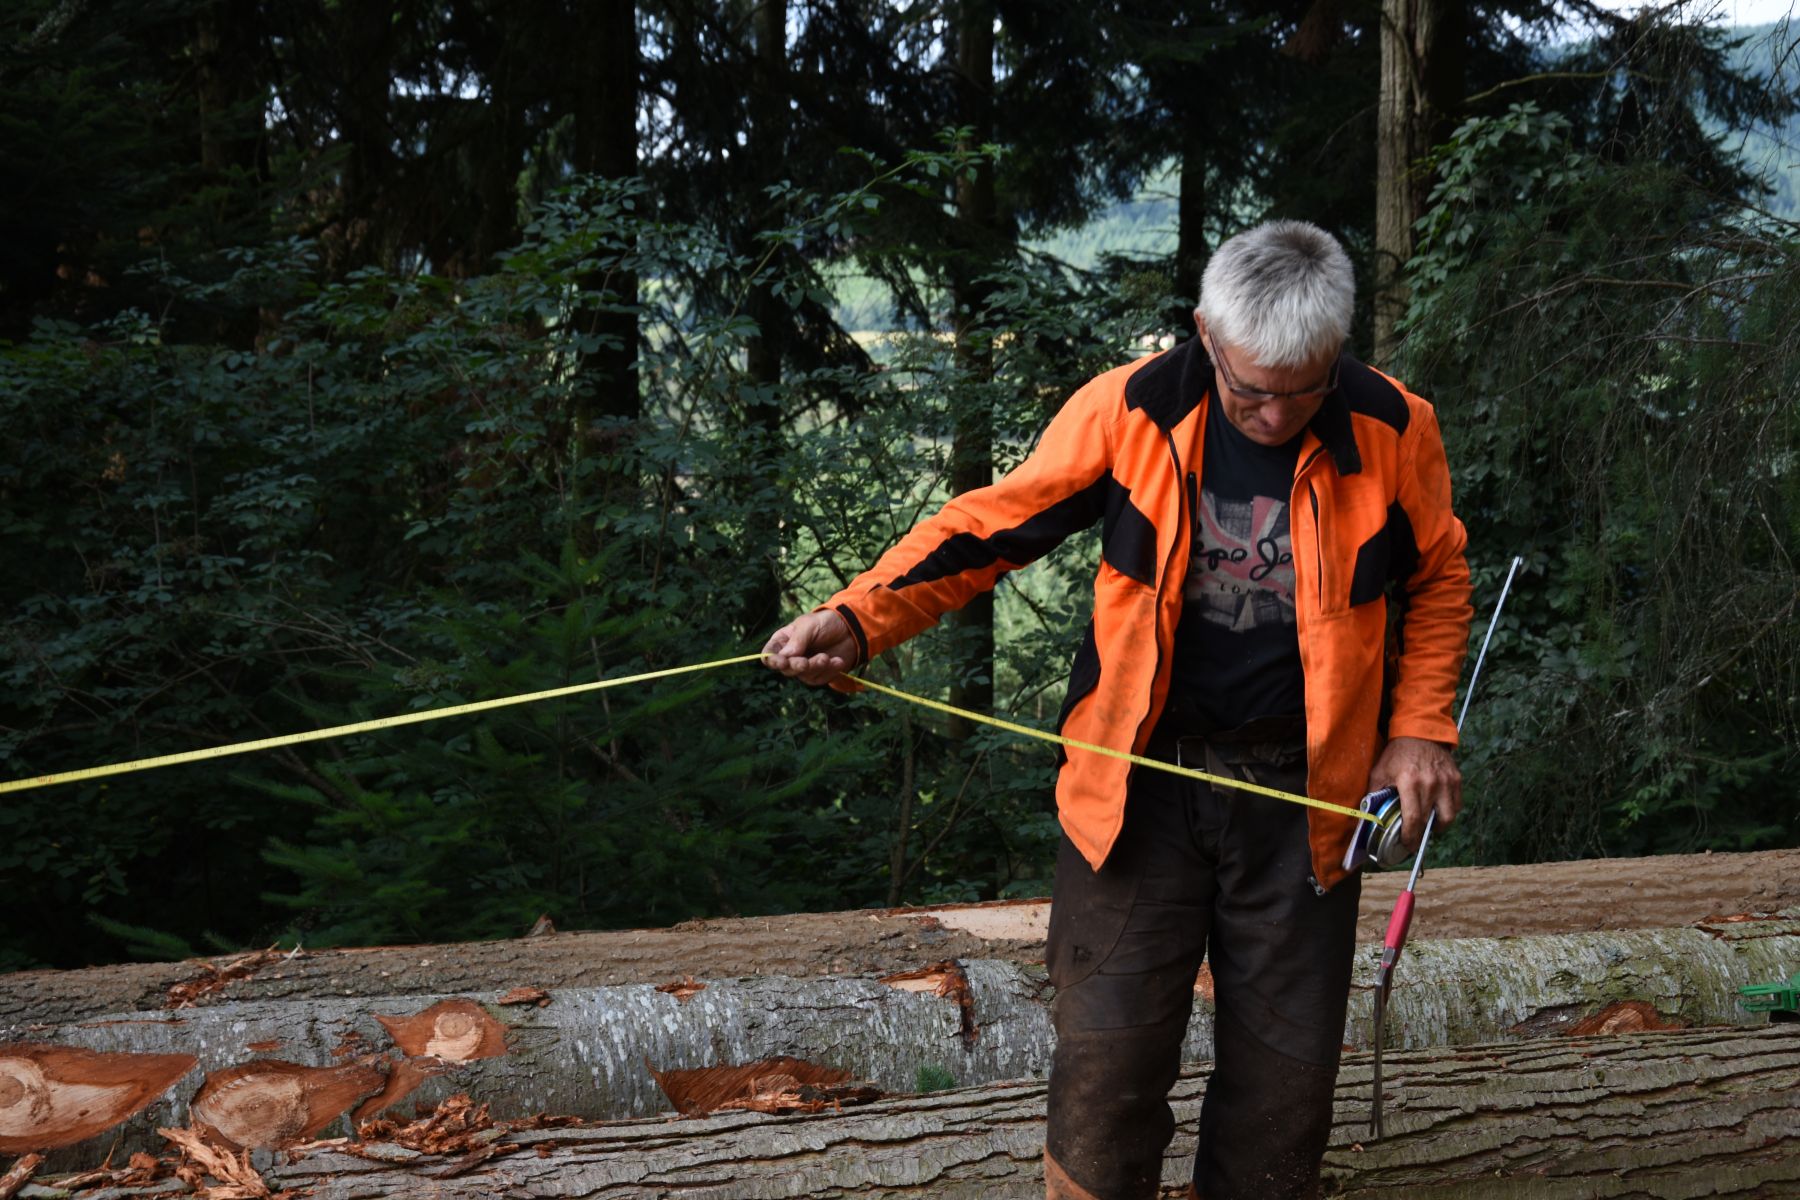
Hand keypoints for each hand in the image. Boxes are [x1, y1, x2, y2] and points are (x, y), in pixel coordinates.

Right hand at [761, 610, 858, 685]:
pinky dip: (829, 671)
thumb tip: (785, 657)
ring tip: (827, 657)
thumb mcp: (810, 625)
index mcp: (783, 641)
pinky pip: (820, 679)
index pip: (769, 655)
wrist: (850, 628)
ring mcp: (805, 667)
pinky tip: (838, 661)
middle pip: (786, 669)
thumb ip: (797, 640)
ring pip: (804, 676)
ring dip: (816, 667)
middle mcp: (791, 656)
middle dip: (797, 666)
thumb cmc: (825, 622)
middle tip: (806, 662)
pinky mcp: (820, 674)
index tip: (782, 662)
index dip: (772, 661)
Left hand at [1367, 736, 1461, 850]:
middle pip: (1430, 820)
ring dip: (1438, 826)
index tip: (1406, 845)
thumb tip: (1367, 816)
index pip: (1413, 818)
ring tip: (1428, 827)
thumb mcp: (1379, 771)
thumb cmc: (1397, 754)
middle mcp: (1431, 784)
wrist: (1420, 732)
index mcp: (1410, 782)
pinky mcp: (1456, 779)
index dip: (1410, 836)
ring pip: (1449, 816)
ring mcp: (1446, 782)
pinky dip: (1448, 812)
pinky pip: (1457, 804)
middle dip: (1421, 835)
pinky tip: (1438, 812)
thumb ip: (1374, 794)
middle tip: (1413, 841)